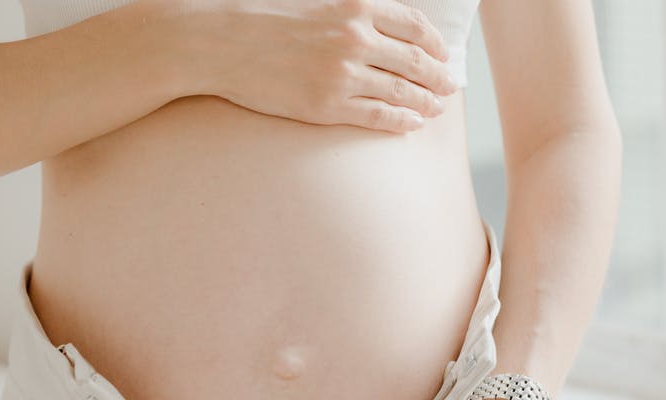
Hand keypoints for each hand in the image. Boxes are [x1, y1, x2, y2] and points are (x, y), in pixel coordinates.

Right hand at [185, 0, 459, 132]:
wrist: (216, 41)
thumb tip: (375, 17)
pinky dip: (401, 120)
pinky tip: (412, 123)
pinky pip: (378, 116)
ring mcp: (343, 74)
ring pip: (402, 91)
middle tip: (448, 85)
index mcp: (355, 5)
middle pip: (415, 60)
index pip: (414, 24)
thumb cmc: (258, 14)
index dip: (434, 42)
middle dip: (437, 75)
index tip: (441, 54)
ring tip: (435, 107)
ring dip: (425, 100)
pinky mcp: (327, 105)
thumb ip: (348, 6)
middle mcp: (355, 38)